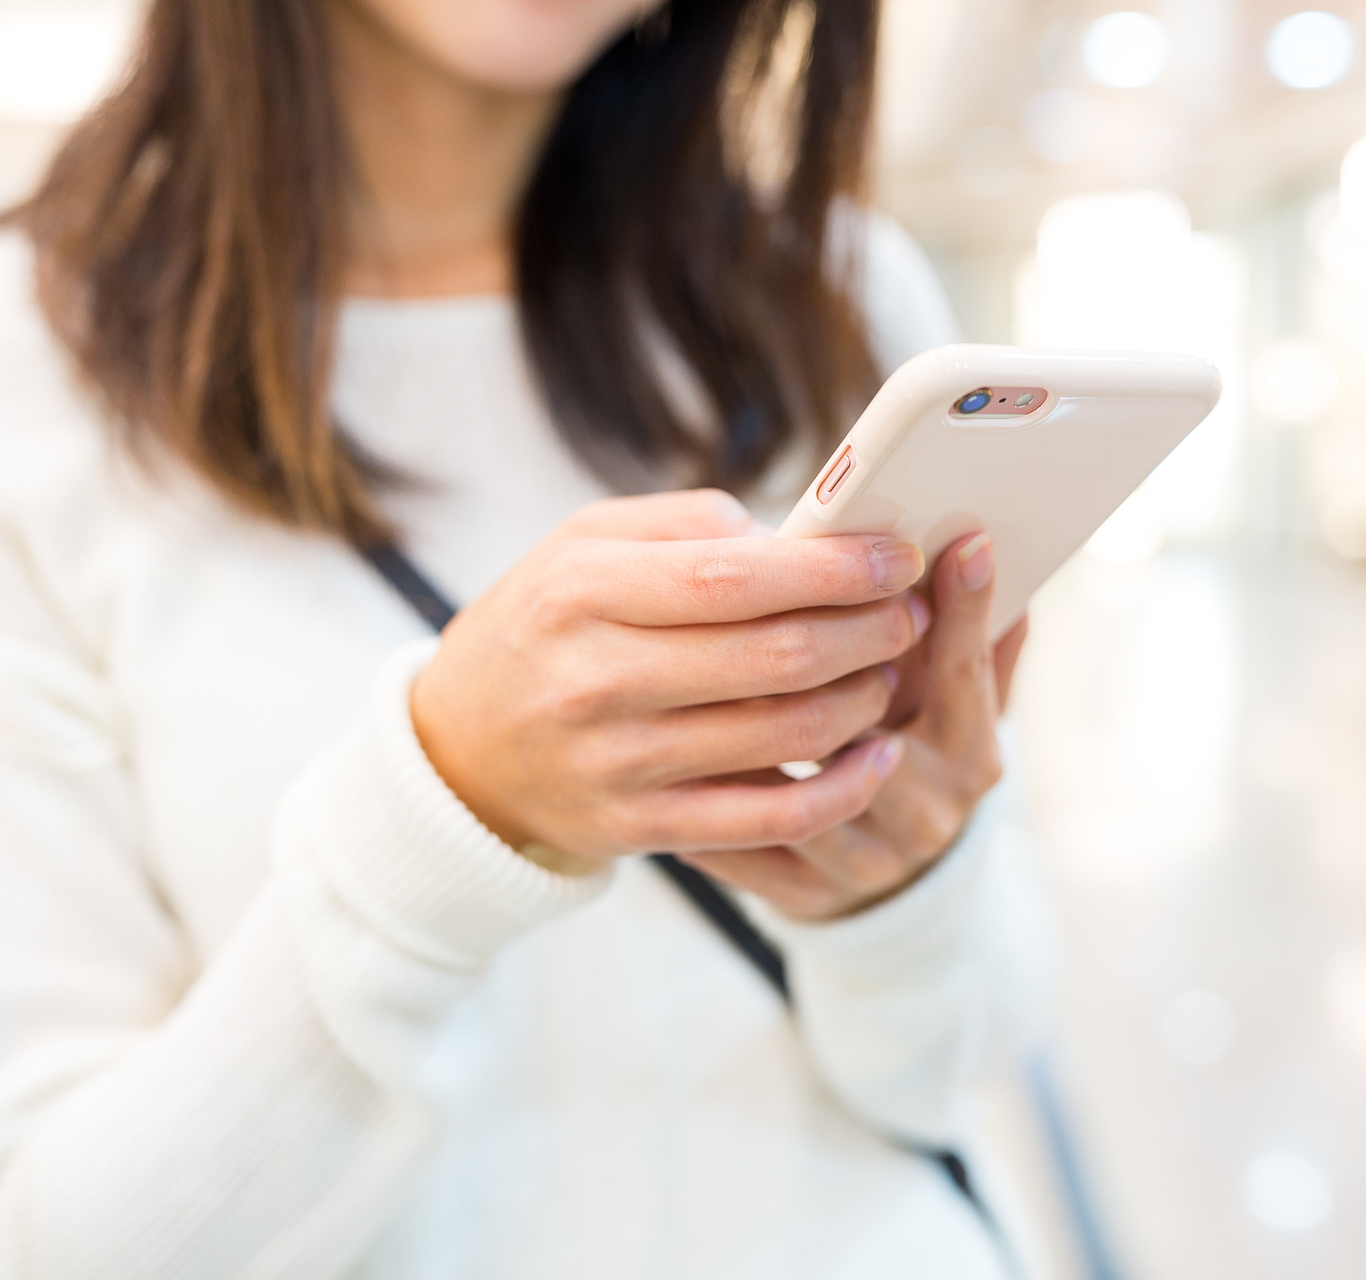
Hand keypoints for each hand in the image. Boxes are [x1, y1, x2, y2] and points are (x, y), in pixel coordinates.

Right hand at [410, 489, 929, 872]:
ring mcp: (621, 764)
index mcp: (585, 592)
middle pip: (778, 656)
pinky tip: (877, 756)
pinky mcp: (643, 830)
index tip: (895, 556)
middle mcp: (598, 680)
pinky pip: (770, 819)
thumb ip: (683, 525)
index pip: (737, 577)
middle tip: (905, 613)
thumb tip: (792, 535)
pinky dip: (842, 789)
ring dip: (864, 700)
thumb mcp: (580, 545)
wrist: (460, 752)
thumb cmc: (545, 627)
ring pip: (787, 734)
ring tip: (887, 670)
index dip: (834, 568)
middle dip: (869, 630)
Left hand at [678, 533, 1027, 919]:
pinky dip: (707, 802)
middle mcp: (929, 810)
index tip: (959, 540)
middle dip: (818, 673)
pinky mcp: (806, 895)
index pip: (964, 671)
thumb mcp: (953, 702)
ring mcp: (867, 860)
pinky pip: (746, 846)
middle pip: (872, 733)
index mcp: (971, 751)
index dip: (962, 607)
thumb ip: (968, 635)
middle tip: (765, 607)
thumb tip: (982, 545)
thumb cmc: (916, 757)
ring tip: (691, 684)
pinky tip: (669, 752)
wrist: (893, 882)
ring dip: (746, 738)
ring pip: (800, 793)